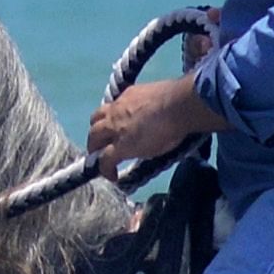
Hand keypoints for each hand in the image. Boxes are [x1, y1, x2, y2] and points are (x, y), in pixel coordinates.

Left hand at [85, 72, 213, 173]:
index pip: (112, 107)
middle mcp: (116, 111)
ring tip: (102, 160)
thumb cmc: (179, 102)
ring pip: (94, 139)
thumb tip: (159, 116)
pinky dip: (106, 170)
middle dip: (96, 133)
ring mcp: (115, 129)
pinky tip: (112, 176)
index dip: (110, 118)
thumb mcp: (159, 100)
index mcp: (128, 96)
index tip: (116, 127)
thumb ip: (152, 108)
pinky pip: (105, 161)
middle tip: (101, 144)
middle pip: (95, 121)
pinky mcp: (119, 147)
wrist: (179, 106)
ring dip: (96, 149)